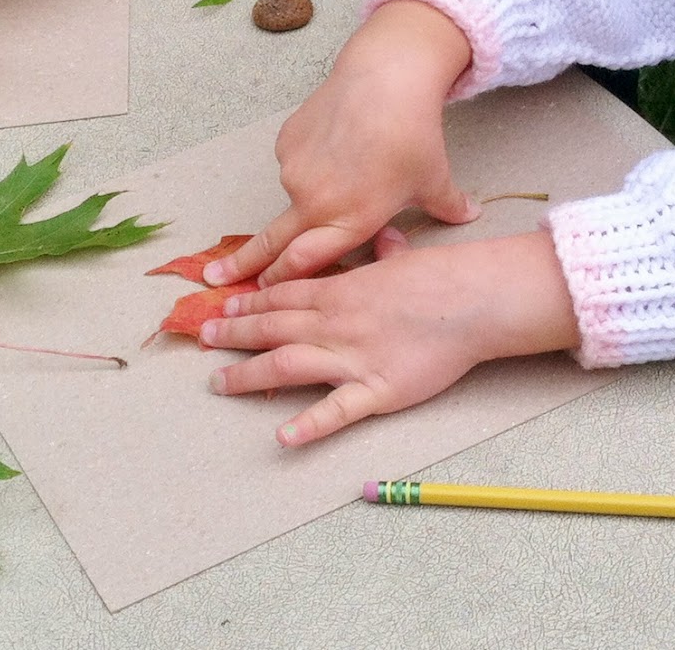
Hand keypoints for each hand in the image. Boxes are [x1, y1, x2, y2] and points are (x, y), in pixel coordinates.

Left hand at [202, 228, 578, 443]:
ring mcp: (351, 358)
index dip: (248, 304)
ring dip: (249, 375)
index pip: (281, 297)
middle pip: (272, 329)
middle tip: (204, 339)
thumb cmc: (439, 277)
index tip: (223, 308)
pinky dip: (308, 425)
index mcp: (338, 291)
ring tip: (219, 383)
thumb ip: (381, 255)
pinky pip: (335, 412)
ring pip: (286, 365)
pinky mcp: (375, 391)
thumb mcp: (400, 258)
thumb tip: (384, 238)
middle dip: (234, 334)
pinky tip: (282, 436)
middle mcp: (333, 324)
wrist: (470, 300)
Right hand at [204, 0, 478, 288]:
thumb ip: (447, 206)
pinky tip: (336, 141)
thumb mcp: (435, 178)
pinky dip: (309, 160)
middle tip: (213, 279)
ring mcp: (296, 172)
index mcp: (351, 221)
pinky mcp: (287, 143)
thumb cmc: (414, 134)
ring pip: (295, 194)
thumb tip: (469, 214)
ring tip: (346, 165)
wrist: (385, 77)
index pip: (304, 265)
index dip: (281, 283)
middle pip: (272, 244)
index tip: (259, 296)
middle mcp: (316, 202)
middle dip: (241, 266)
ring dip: (308, 193)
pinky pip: (295, 161)